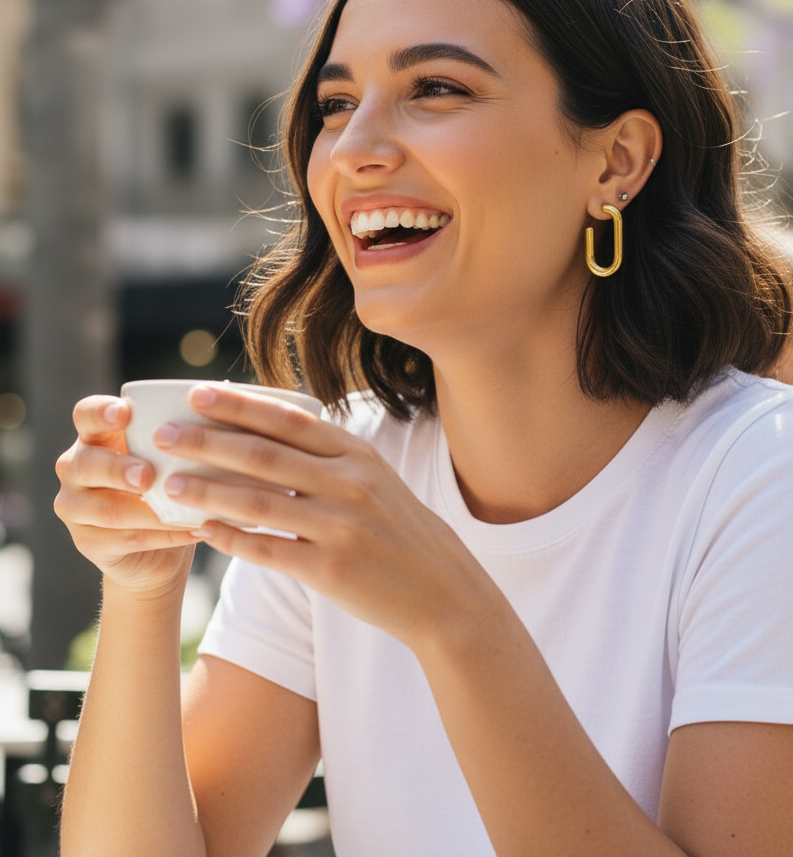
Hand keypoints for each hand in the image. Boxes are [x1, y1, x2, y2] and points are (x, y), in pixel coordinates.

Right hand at [54, 395, 197, 596]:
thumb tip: (226, 388)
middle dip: (117, 469)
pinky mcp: (88, 542)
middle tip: (147, 476)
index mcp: (97, 436)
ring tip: (176, 506)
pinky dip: (164, 535)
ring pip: (106, 508)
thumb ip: (185, 429)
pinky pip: (125, 539)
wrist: (161, 545)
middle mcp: (77, 468)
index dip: (100, 412)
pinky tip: (195, 529)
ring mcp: (76, 507)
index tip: (124, 412)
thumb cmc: (171, 482)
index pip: (85, 415)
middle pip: (87, 464)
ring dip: (144, 510)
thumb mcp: (174, 454)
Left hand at [155, 385, 501, 649]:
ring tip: (168, 483)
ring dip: (208, 491)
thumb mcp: (375, 480)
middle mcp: (351, 484)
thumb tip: (267, 434)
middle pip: (265, 455)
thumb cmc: (398, 529)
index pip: (290, 420)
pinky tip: (202, 532)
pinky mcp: (333, 570)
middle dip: (207, 441)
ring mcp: (342, 527)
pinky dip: (231, 540)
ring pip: (260, 503)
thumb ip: (329, 457)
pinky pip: (269, 552)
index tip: (197, 394)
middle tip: (162, 434)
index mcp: (359, 455)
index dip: (240, 405)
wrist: (442, 587)